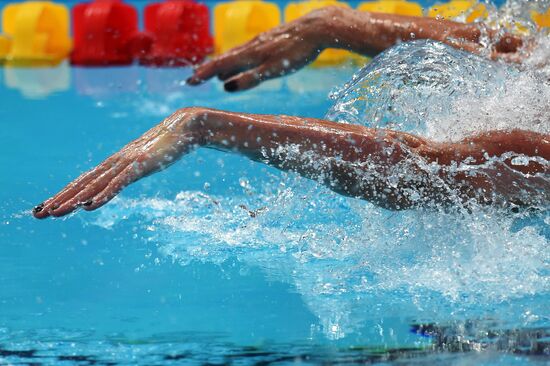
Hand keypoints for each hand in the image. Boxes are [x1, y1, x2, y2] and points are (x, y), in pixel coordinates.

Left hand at [32, 108, 201, 218]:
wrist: (186, 126)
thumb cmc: (169, 143)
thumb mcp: (148, 159)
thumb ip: (135, 167)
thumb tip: (127, 174)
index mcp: (117, 162)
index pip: (86, 180)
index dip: (67, 193)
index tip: (49, 206)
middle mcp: (116, 161)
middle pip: (84, 183)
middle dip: (61, 199)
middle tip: (39, 214)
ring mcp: (127, 163)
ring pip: (95, 184)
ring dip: (74, 199)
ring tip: (56, 213)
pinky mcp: (140, 165)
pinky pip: (118, 183)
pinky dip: (103, 195)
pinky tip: (89, 206)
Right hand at [187, 7, 336, 91]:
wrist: (318, 27)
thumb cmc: (298, 51)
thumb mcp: (275, 69)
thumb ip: (252, 78)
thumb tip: (227, 87)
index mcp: (251, 54)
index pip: (221, 65)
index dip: (205, 74)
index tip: (190, 83)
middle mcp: (252, 46)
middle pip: (225, 59)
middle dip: (208, 70)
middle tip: (194, 80)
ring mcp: (261, 41)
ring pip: (237, 54)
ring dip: (222, 64)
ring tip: (214, 73)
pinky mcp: (272, 40)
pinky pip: (248, 50)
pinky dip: (238, 58)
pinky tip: (243, 60)